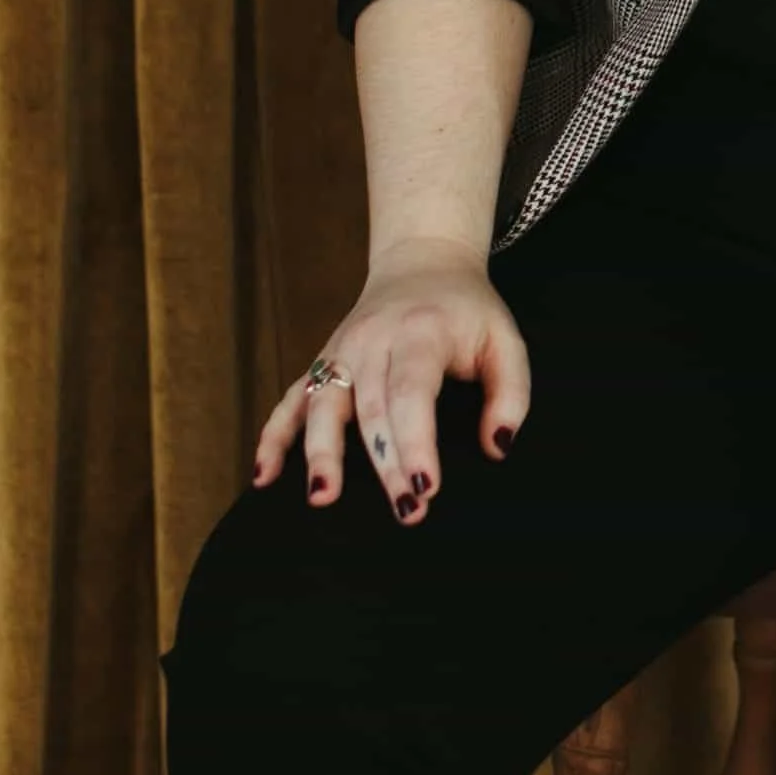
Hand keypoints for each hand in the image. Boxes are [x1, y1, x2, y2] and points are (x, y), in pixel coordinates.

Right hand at [251, 234, 532, 522]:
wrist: (423, 263)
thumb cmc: (469, 312)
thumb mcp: (505, 340)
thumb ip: (511, 393)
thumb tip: (498, 447)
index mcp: (420, 332)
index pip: (412, 392)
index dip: (416, 441)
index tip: (426, 486)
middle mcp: (372, 341)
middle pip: (371, 408)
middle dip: (384, 464)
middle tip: (405, 511)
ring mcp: (341, 352)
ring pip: (323, 405)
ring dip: (320, 453)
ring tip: (322, 498)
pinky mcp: (322, 363)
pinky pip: (290, 401)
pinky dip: (273, 437)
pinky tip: (264, 477)